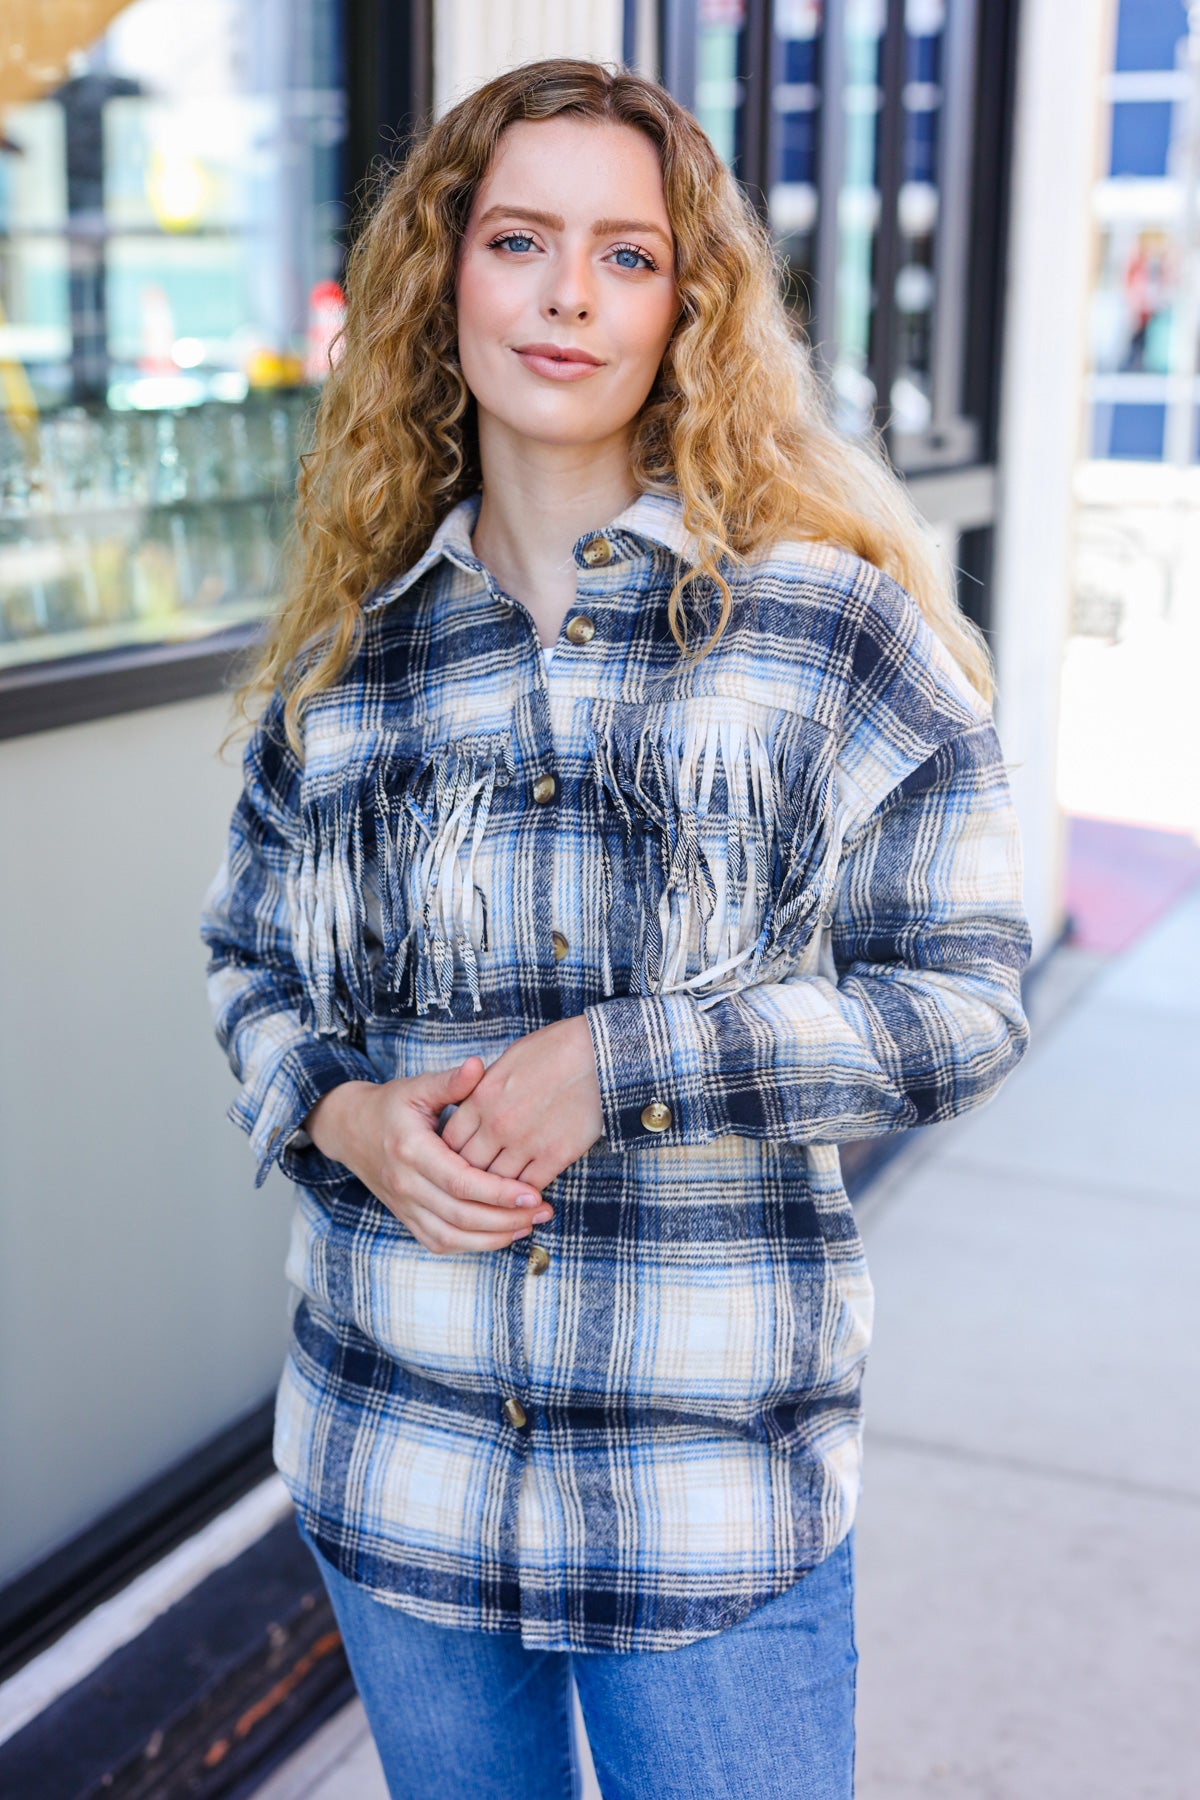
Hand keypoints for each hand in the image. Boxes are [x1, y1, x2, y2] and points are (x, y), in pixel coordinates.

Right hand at [303, 1061, 553, 1254]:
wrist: (350, 1130)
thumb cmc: (390, 1106)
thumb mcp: (417, 1087)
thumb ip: (450, 1082)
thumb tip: (479, 1065)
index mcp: (411, 1150)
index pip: (460, 1181)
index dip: (499, 1192)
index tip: (534, 1193)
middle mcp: (406, 1184)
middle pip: (461, 1215)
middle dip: (506, 1218)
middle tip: (544, 1211)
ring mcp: (404, 1206)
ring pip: (452, 1237)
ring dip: (494, 1238)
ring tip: (529, 1225)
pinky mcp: (406, 1218)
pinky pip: (439, 1242)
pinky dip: (472, 1245)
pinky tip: (502, 1235)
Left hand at [439, 1015, 604, 1185]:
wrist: (598, 1054)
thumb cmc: (554, 1050)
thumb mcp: (507, 1061)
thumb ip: (483, 1089)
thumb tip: (471, 1108)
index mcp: (481, 1097)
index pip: (450, 1140)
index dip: (451, 1153)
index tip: (458, 1158)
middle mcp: (497, 1124)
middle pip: (468, 1166)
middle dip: (469, 1175)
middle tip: (476, 1181)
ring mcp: (526, 1142)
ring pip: (496, 1182)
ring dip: (497, 1189)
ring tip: (500, 1192)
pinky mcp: (555, 1155)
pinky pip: (529, 1185)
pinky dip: (525, 1193)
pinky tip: (526, 1191)